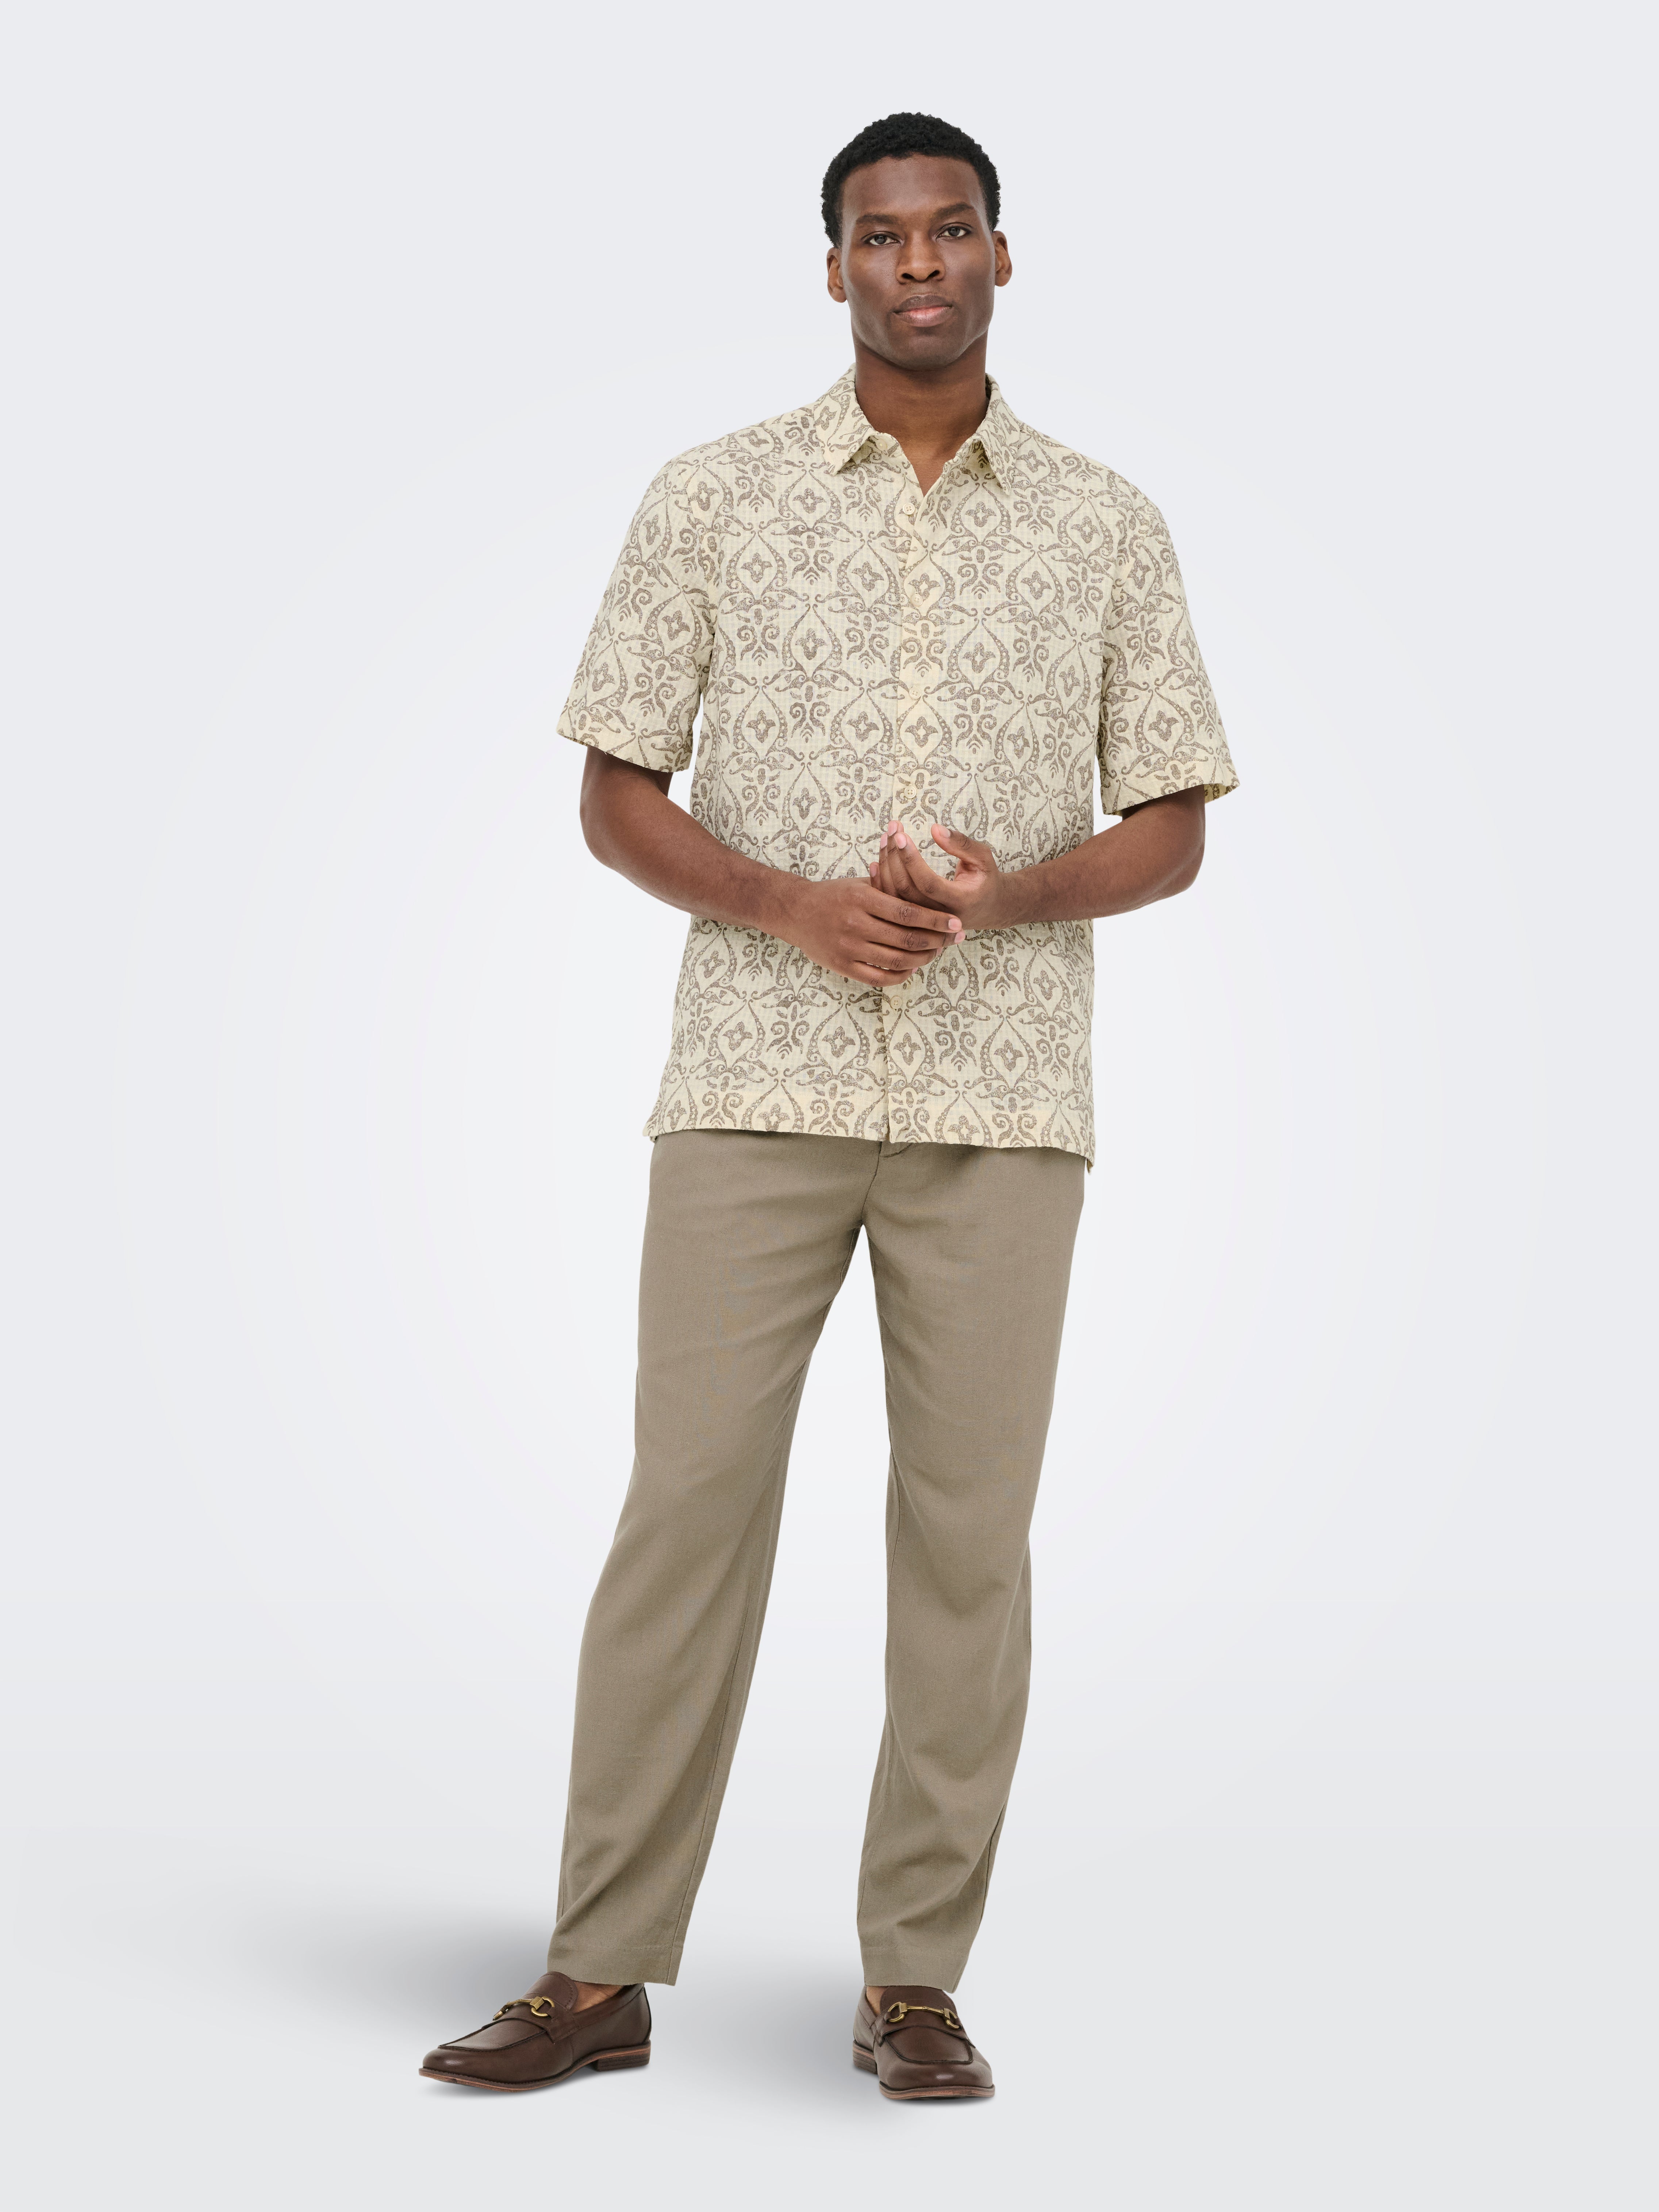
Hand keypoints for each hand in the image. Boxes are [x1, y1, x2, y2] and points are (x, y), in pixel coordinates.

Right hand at [776, 876, 962, 987]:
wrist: (794, 911)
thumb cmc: (833, 894)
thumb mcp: (859, 883)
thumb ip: (889, 887)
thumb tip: (925, 887)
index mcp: (862, 898)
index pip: (907, 912)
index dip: (935, 920)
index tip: (956, 922)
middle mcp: (855, 924)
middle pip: (906, 938)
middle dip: (937, 940)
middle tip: (956, 939)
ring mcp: (848, 947)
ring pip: (897, 960)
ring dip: (923, 958)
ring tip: (938, 952)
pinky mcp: (842, 965)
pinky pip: (879, 978)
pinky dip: (901, 975)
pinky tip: (913, 967)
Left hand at [867, 820, 1011, 928]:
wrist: (988, 908)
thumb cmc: (986, 879)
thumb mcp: (984, 858)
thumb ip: (962, 844)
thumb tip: (934, 829)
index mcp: (959, 902)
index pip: (928, 883)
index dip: (911, 859)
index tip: (901, 835)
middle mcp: (939, 916)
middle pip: (907, 889)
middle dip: (895, 857)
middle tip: (893, 830)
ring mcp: (924, 922)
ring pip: (895, 897)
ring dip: (885, 865)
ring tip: (886, 838)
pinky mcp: (914, 921)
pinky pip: (892, 903)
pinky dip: (880, 882)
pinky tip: (876, 861)